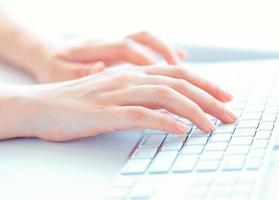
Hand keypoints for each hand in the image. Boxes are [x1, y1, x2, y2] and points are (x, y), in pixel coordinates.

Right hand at [19, 65, 234, 141]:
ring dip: (194, 111)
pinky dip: (164, 122)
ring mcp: (118, 94)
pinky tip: (181, 131)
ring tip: (212, 126)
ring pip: (166, 97)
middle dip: (209, 98)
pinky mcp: (106, 112)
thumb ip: (141, 94)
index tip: (225, 98)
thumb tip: (169, 106)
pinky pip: (141, 114)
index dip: (206, 84)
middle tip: (230, 114)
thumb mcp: (116, 93)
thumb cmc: (80, 102)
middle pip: (179, 83)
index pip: (179, 74)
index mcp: (134, 73)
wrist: (42, 105)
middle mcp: (130, 79)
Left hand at [36, 31, 185, 82]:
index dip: (146, 59)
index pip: (126, 47)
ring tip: (184, 69)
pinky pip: (147, 49)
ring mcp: (117, 45)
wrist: (47, 56)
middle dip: (167, 52)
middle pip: (144, 39)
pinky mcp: (121, 52)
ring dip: (168, 52)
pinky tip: (179, 64)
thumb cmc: (54, 67)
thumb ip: (82, 72)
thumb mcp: (60, 73)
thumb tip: (101, 67)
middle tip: (183, 72)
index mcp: (96, 46)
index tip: (161, 75)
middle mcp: (110, 41)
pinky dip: (163, 55)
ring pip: (148, 41)